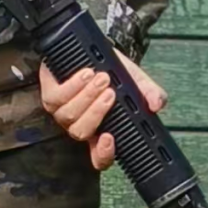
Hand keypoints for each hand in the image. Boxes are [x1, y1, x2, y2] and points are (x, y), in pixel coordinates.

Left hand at [39, 49, 167, 170]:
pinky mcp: (50, 94)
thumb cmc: (114, 71)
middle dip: (96, 112)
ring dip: (86, 96)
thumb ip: (149, 92)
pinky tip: (86, 74)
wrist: (92, 50)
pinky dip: (73, 86)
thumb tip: (157, 103)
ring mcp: (62, 112)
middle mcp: (80, 125)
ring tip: (101, 78)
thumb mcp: (135, 80)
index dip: (103, 154)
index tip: (110, 138)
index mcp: (100, 131)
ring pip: (69, 115)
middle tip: (110, 92)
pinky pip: (57, 98)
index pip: (99, 157)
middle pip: (81, 132)